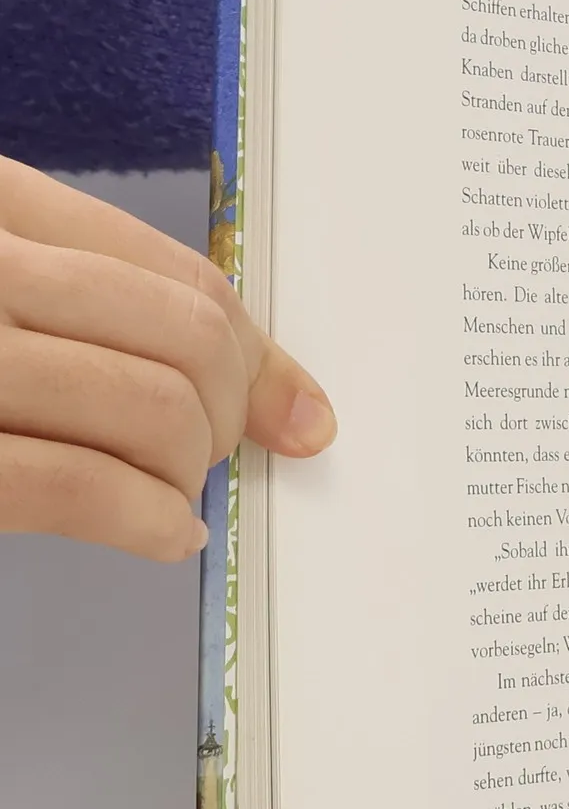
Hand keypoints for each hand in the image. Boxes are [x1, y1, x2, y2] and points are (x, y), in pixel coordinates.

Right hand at [0, 154, 334, 561]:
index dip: (258, 356)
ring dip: (184, 472)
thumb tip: (295, 405)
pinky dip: (149, 522)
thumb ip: (117, 310)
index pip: (181, 276)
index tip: (300, 411)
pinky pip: (88, 488)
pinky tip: (159, 531)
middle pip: (190, 339)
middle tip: (207, 455)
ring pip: (157, 412)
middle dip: (229, 415)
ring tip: (166, 492)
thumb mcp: (15, 292)